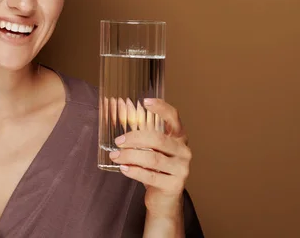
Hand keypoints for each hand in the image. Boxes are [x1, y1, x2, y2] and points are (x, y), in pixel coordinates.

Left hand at [108, 98, 190, 216]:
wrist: (164, 198)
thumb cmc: (156, 169)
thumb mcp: (153, 150)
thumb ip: (143, 139)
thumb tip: (118, 129)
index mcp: (179, 137)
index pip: (173, 117)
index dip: (161, 108)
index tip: (144, 101)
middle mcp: (183, 151)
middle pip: (158, 139)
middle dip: (134, 138)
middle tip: (118, 141)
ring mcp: (181, 168)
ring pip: (152, 158)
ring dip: (130, 156)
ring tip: (116, 156)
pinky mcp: (174, 185)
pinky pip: (151, 175)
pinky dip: (134, 171)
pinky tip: (123, 168)